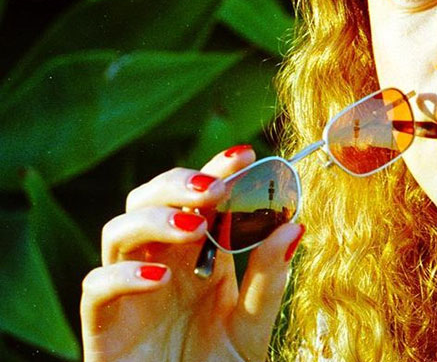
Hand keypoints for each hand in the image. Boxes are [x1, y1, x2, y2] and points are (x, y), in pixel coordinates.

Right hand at [80, 146, 304, 361]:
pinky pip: (96, 287)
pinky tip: (159, 277)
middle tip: (216, 187)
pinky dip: (124, 275)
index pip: (200, 199)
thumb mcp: (253, 326)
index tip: (244, 155)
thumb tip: (294, 225)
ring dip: (154, 219)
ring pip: (117, 230)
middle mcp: (160, 264)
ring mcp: (128, 291)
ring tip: (194, 226)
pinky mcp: (103, 326)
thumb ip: (268, 279)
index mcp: (198, 258)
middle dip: (181, 183)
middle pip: (150, 199)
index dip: (216, 171)